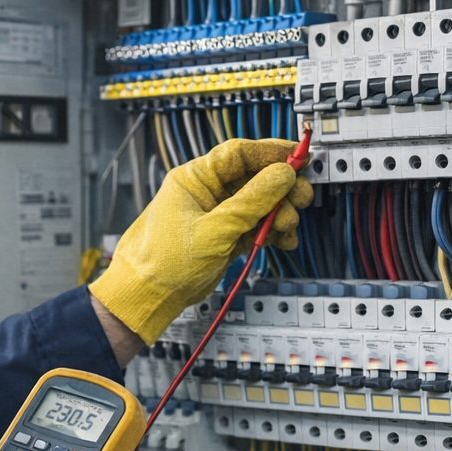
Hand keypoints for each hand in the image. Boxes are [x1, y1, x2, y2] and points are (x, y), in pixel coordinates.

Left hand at [89, 138, 313, 342]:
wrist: (150, 298)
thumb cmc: (163, 261)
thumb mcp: (214, 229)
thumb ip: (251, 201)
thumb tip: (282, 175)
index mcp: (195, 179)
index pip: (239, 153)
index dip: (271, 152)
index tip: (298, 157)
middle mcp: (208, 193)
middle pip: (255, 178)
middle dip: (282, 187)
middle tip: (302, 197)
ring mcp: (218, 215)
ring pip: (260, 204)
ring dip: (280, 213)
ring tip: (288, 225)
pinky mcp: (226, 237)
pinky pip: (257, 226)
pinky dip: (272, 232)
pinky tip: (283, 240)